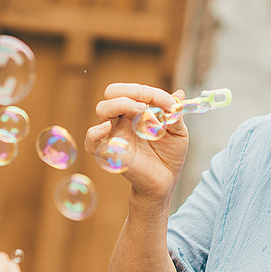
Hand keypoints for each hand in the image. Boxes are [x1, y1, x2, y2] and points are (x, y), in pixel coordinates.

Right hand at [84, 83, 188, 202]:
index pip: (133, 91)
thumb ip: (175, 113)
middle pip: (112, 93)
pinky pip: (91, 142)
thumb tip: (179, 94)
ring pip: (103, 109)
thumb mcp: (177, 132)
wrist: (166, 181)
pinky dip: (95, 132)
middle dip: (132, 91)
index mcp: (135, 112)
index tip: (171, 103)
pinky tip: (108, 128)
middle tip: (149, 100)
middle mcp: (121, 120)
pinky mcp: (109, 154)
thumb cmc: (169, 156)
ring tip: (142, 112)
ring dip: (122, 104)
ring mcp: (113, 135)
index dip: (151, 91)